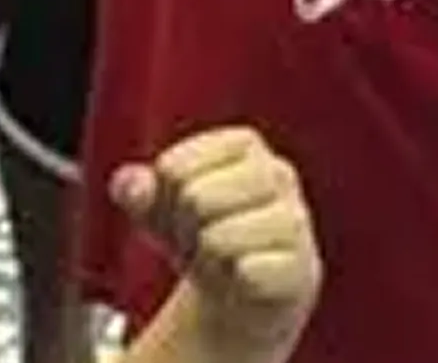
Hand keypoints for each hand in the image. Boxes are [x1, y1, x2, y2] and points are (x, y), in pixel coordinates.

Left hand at [114, 129, 318, 362]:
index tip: (185, 210)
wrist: (241, 293)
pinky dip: (235, 282)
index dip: (167, 198)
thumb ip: (133, 188)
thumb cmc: (200, 234)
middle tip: (204, 237)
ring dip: (209, 256)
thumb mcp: (156, 207)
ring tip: (223, 256)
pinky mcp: (304, 267)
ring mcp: (297, 220)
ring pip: (220, 237)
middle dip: (187, 228)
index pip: (173, 168)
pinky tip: (245, 278)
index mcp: (243, 144)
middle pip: (196, 198)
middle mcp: (278, 173)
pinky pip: (249, 273)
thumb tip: (133, 185)